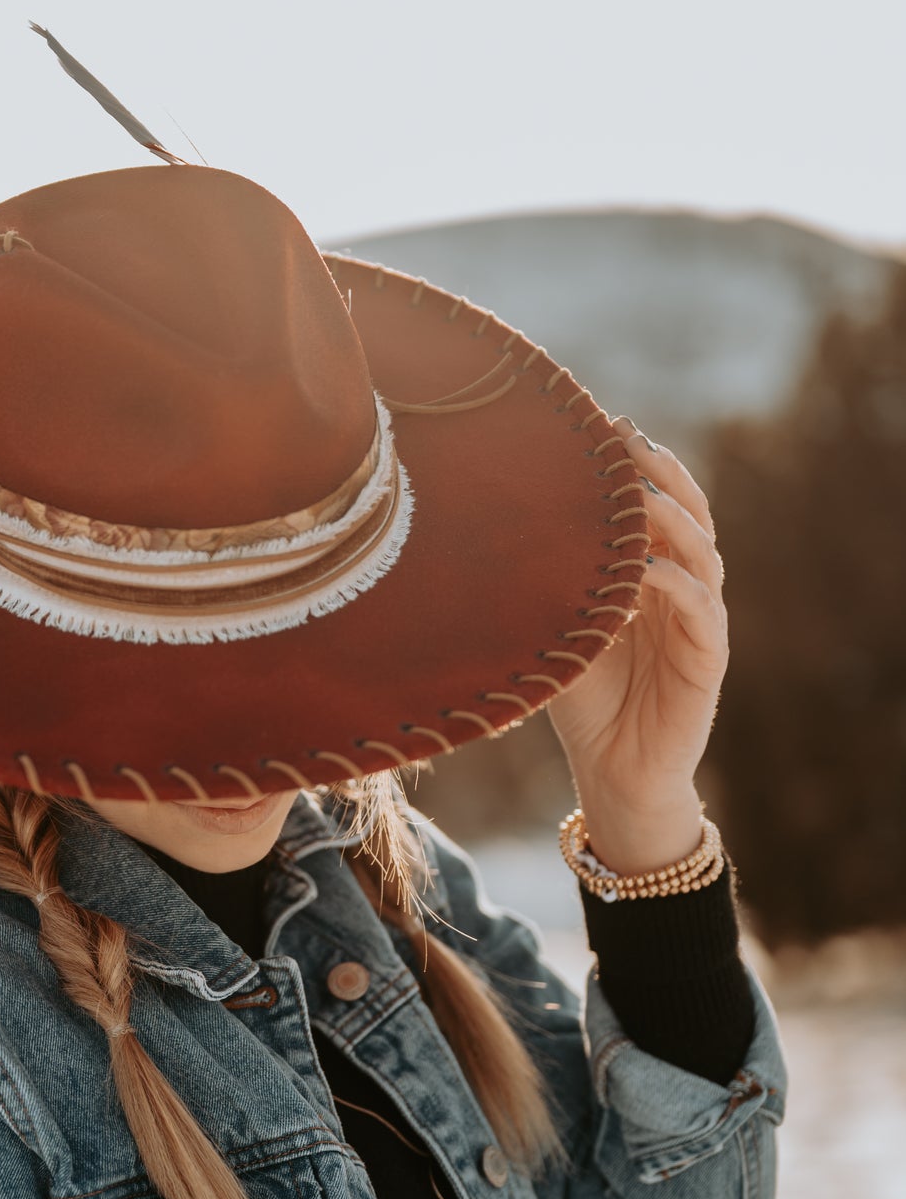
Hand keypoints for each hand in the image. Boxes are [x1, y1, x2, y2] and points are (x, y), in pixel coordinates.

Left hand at [546, 419, 728, 874]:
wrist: (615, 775)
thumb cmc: (584, 702)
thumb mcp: (557, 630)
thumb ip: (547, 585)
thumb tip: (490, 530)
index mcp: (652, 575)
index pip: (655, 504)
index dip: (636, 463)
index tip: (602, 423)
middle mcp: (683, 589)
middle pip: (688, 512)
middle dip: (661, 471)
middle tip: (626, 438)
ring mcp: (700, 622)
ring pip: (702, 552)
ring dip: (673, 517)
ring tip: (641, 491)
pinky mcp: (708, 661)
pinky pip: (701, 610)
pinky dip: (677, 584)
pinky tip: (646, 568)